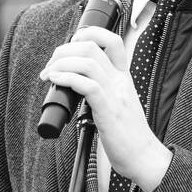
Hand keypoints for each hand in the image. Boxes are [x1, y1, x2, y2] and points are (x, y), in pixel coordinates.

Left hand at [38, 26, 171, 191]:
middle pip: (92, 47)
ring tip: (48, 74)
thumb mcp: (117, 104)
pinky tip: (55, 81)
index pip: (112, 41)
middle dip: (64, 50)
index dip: (89, 33)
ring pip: (88, 62)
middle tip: (50, 64)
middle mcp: (120, 81)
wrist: (143, 157)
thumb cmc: (127, 136)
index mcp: (123, 77)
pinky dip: (67, 78)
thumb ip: (102, 91)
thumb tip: (76, 85)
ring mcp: (116, 94)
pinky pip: (87, 85)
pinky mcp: (109, 111)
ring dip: (61, 63)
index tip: (70, 44)